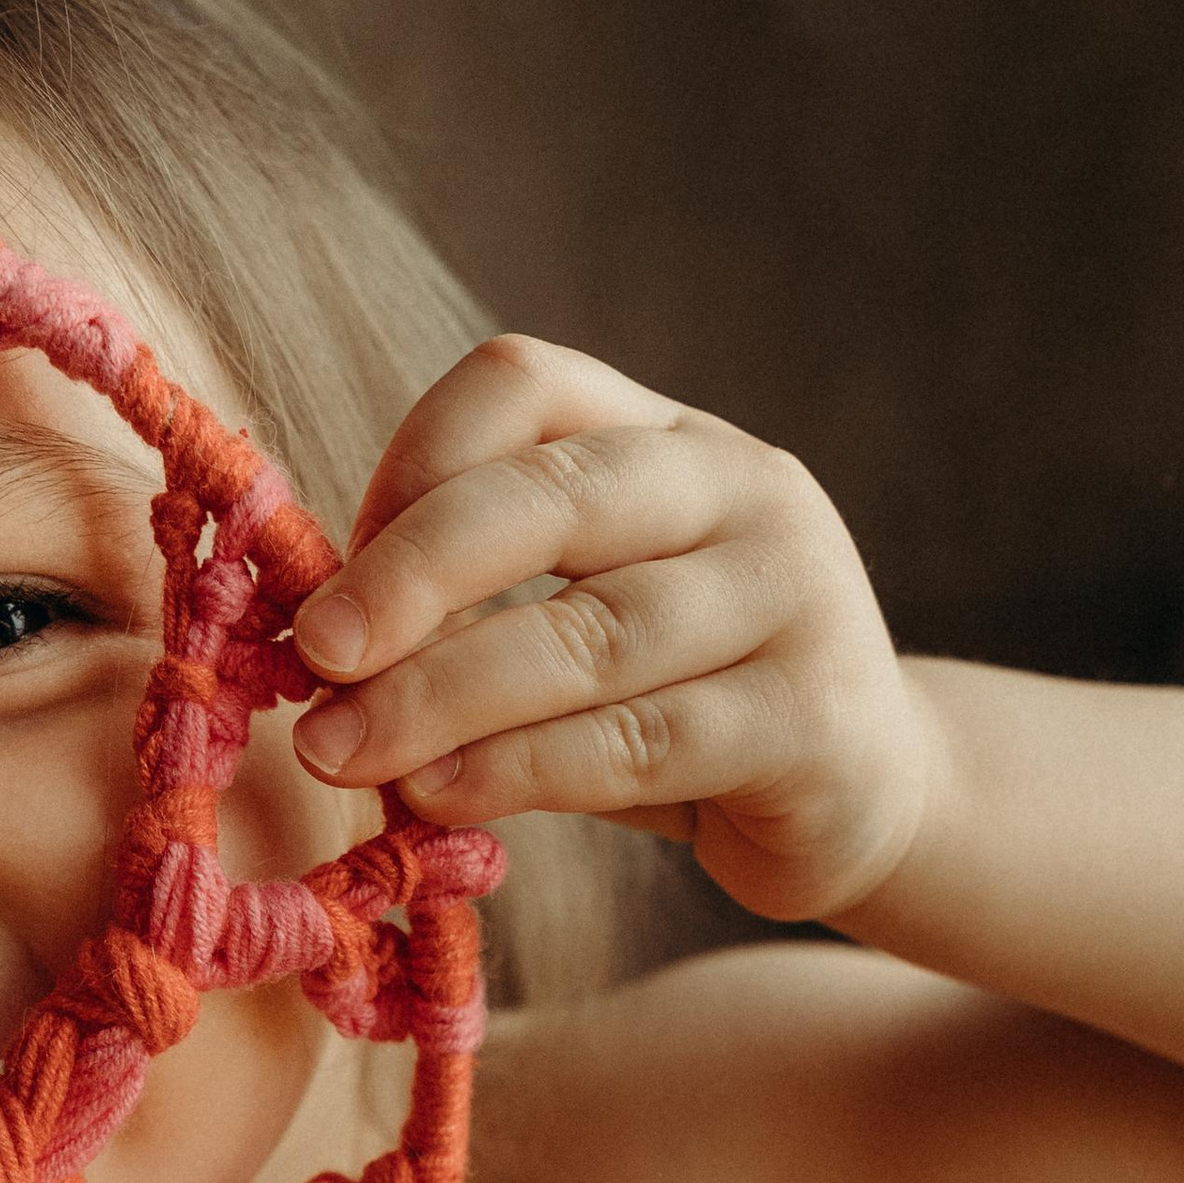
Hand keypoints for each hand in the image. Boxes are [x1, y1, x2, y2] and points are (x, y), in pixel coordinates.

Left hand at [290, 336, 934, 921]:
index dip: (409, 465)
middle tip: (316, 651)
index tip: (332, 576)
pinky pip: (639, 742)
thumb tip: (318, 639)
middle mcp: (743, 489)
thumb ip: (480, 608)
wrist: (867, 797)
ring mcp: (793, 597)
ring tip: (340, 752)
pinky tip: (440, 797)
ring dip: (441, 697)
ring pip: (589, 636)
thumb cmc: (683, 703)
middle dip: (410, 575)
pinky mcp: (813, 720)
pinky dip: (520, 770)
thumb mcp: (584, 623)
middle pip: (552, 495)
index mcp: (667, 438)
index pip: (523, 385)